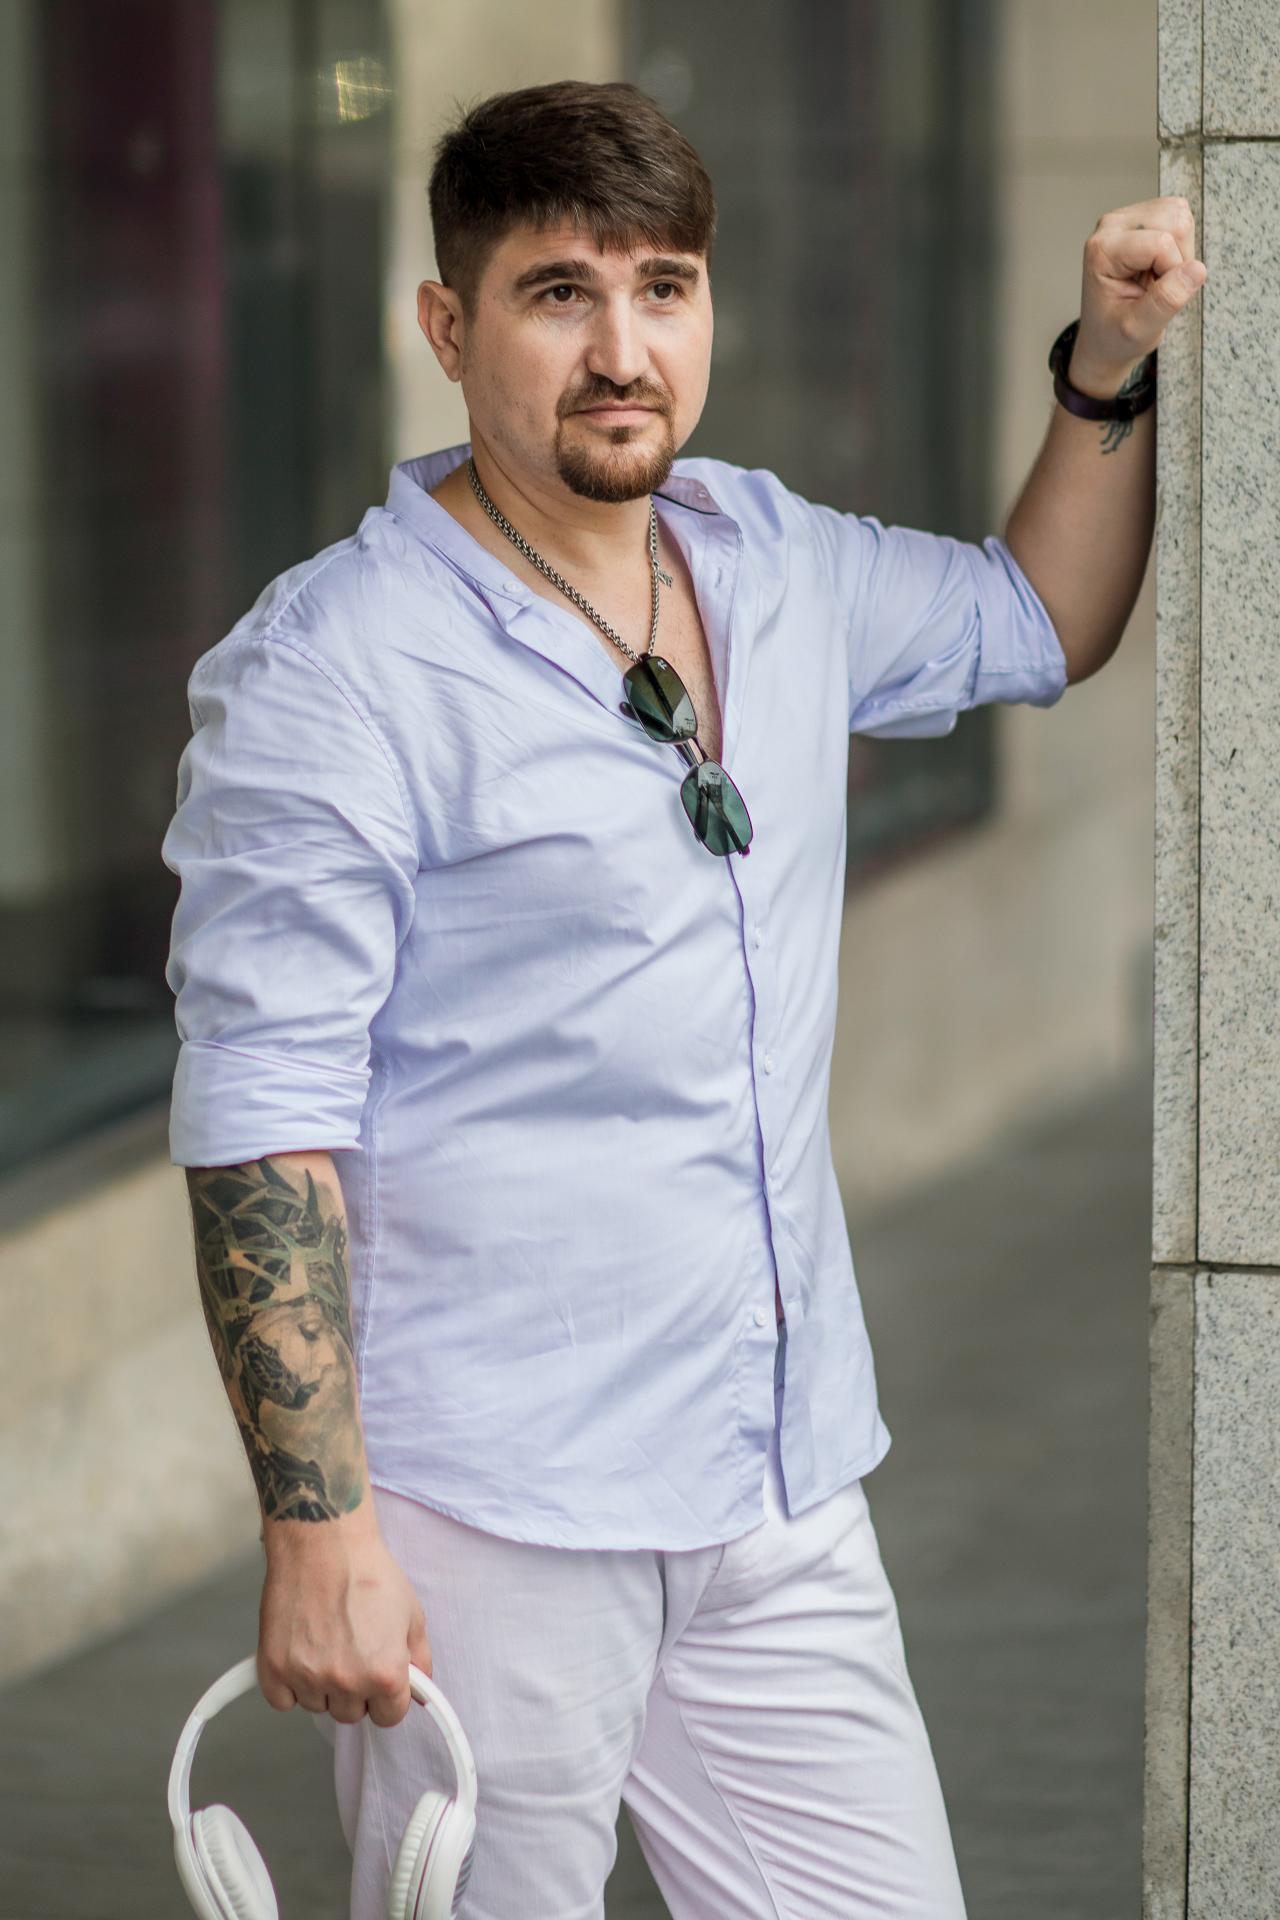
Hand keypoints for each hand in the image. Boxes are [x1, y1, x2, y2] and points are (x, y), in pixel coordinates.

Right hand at [256, 1512, 432, 1727]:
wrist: (324, 1542)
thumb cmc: (367, 1571)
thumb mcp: (411, 1613)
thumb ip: (419, 1659)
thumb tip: (419, 1691)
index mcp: (384, 1674)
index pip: (390, 1717)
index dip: (387, 1696)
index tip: (380, 1677)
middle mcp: (346, 1683)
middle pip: (352, 1714)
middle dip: (355, 1689)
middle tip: (351, 1650)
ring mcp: (307, 1678)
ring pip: (317, 1706)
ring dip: (321, 1685)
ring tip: (325, 1641)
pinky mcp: (273, 1669)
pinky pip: (282, 1701)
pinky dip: (288, 1684)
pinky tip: (299, 1652)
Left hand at [1070, 194, 1207, 395]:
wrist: (1104, 336)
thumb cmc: (1114, 335)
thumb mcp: (1139, 329)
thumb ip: (1166, 300)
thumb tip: (1197, 270)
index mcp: (1102, 250)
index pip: (1161, 243)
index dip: (1171, 272)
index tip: (1152, 296)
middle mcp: (1111, 226)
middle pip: (1176, 223)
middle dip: (1179, 259)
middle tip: (1156, 286)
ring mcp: (1126, 217)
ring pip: (1182, 217)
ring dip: (1181, 251)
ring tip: (1156, 277)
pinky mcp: (1142, 216)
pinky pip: (1181, 217)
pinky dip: (1180, 244)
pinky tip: (1160, 264)